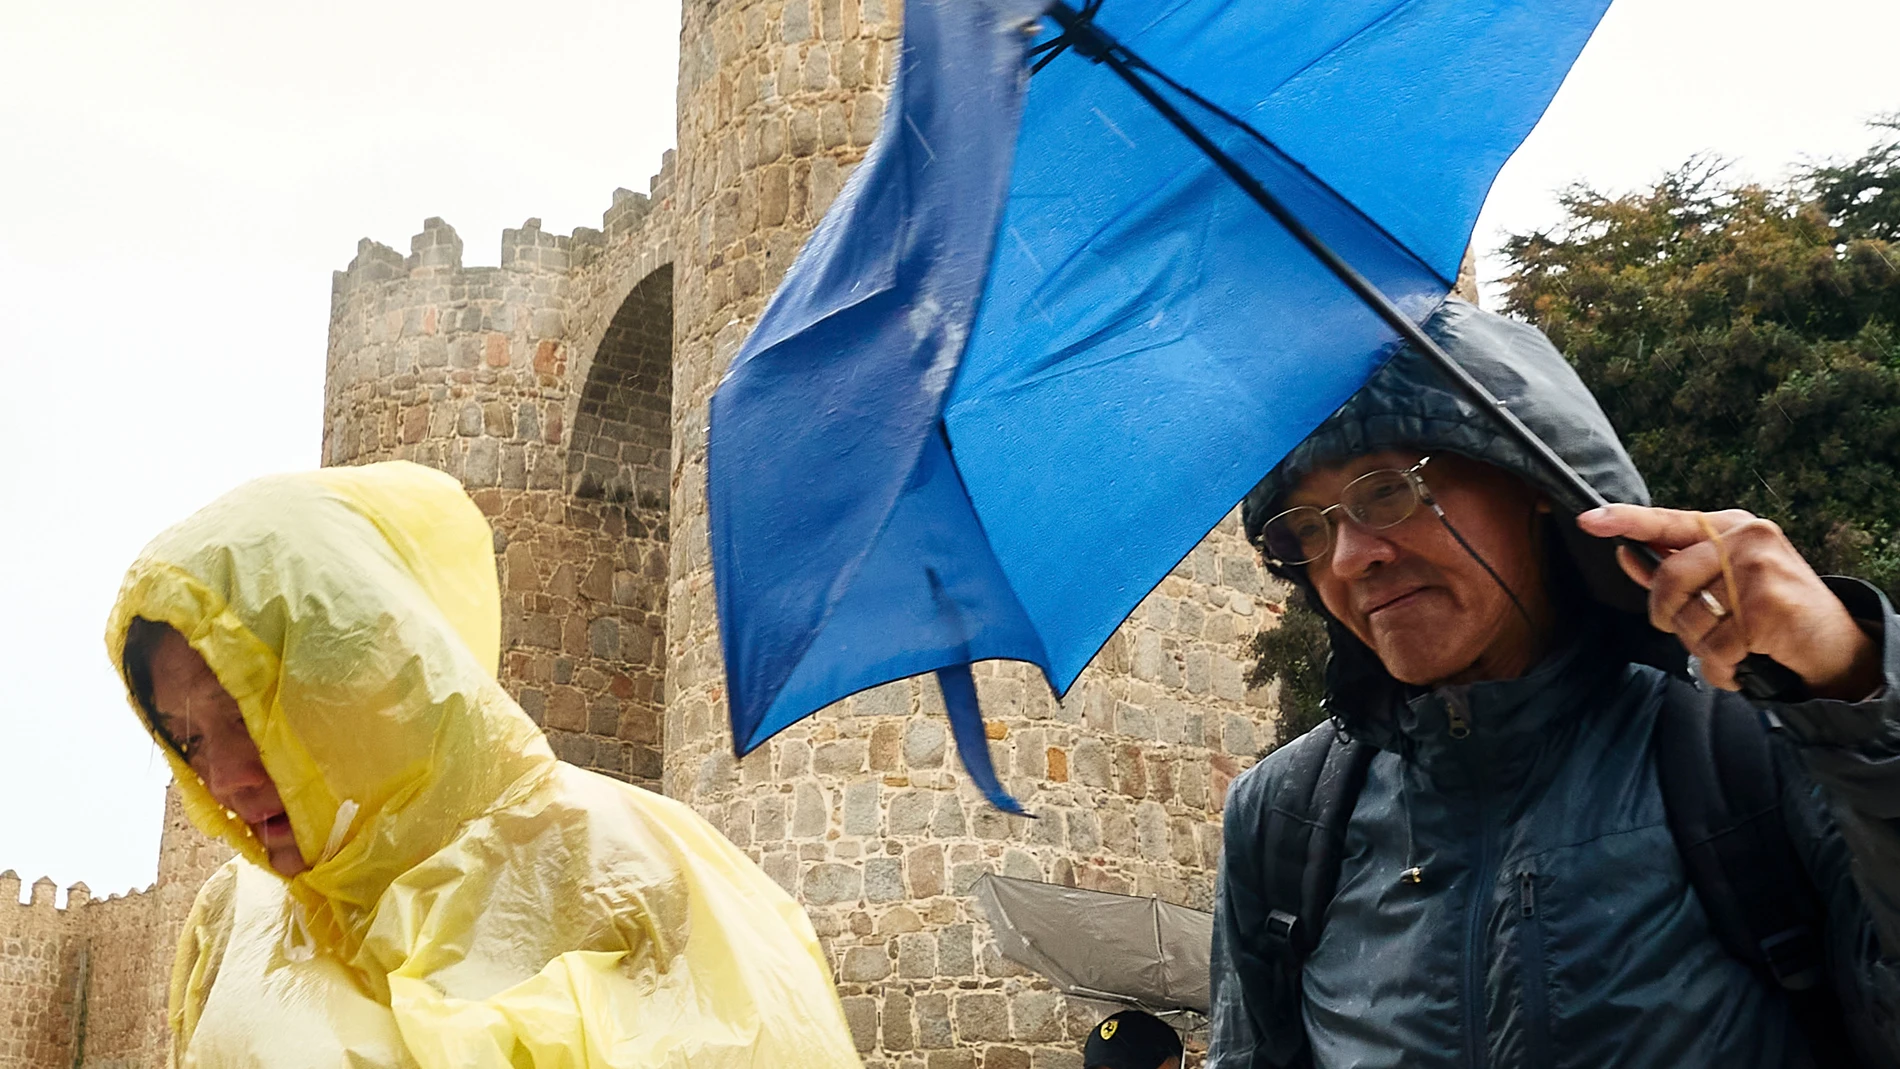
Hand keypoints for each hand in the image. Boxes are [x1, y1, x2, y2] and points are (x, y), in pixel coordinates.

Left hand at [1576, 504, 1880, 700]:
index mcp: (1730, 527)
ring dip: (1701, 647)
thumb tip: (1626, 556)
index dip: (1625, 521)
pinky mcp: (1766, 605)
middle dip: (1667, 616)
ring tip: (1733, 645)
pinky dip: (1723, 668)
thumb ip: (1675, 569)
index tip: (1589, 520)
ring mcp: (1758, 569)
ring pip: (1688, 619)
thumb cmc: (1772, 610)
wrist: (1835, 644)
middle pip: (1667, 580)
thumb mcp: (1724, 582)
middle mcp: (1746, 538)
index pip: (1668, 520)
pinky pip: (1715, 648)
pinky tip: (1746, 662)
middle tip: (1691, 630)